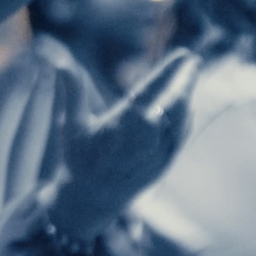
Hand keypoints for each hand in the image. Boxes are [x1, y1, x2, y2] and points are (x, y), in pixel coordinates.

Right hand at [47, 49, 199, 236]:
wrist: (91, 200)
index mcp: (122, 126)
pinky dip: (186, 118)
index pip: (152, 91)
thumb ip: (72, 92)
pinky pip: (180, 136)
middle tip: (193, 60)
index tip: (184, 55)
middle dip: (186, 80)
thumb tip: (61, 62)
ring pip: (181, 120)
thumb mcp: (72, 125)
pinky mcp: (165, 164)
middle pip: (174, 104)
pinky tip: (186, 106)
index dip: (169, 71)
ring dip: (187, 96)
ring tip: (190, 75)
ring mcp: (158, 153)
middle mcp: (144, 140)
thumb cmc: (79, 160)